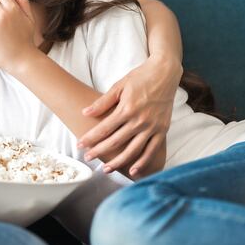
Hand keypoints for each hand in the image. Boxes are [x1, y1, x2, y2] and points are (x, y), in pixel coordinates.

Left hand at [77, 55, 180, 176]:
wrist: (164, 73)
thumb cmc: (140, 77)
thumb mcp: (119, 86)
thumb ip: (103, 102)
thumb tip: (85, 113)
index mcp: (127, 108)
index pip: (104, 128)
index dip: (91, 138)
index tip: (80, 145)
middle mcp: (139, 120)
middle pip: (116, 141)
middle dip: (99, 151)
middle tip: (87, 158)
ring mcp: (152, 126)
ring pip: (132, 150)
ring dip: (118, 162)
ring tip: (106, 170)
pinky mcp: (162, 129)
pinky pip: (152, 150)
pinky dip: (143, 162)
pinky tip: (133, 171)